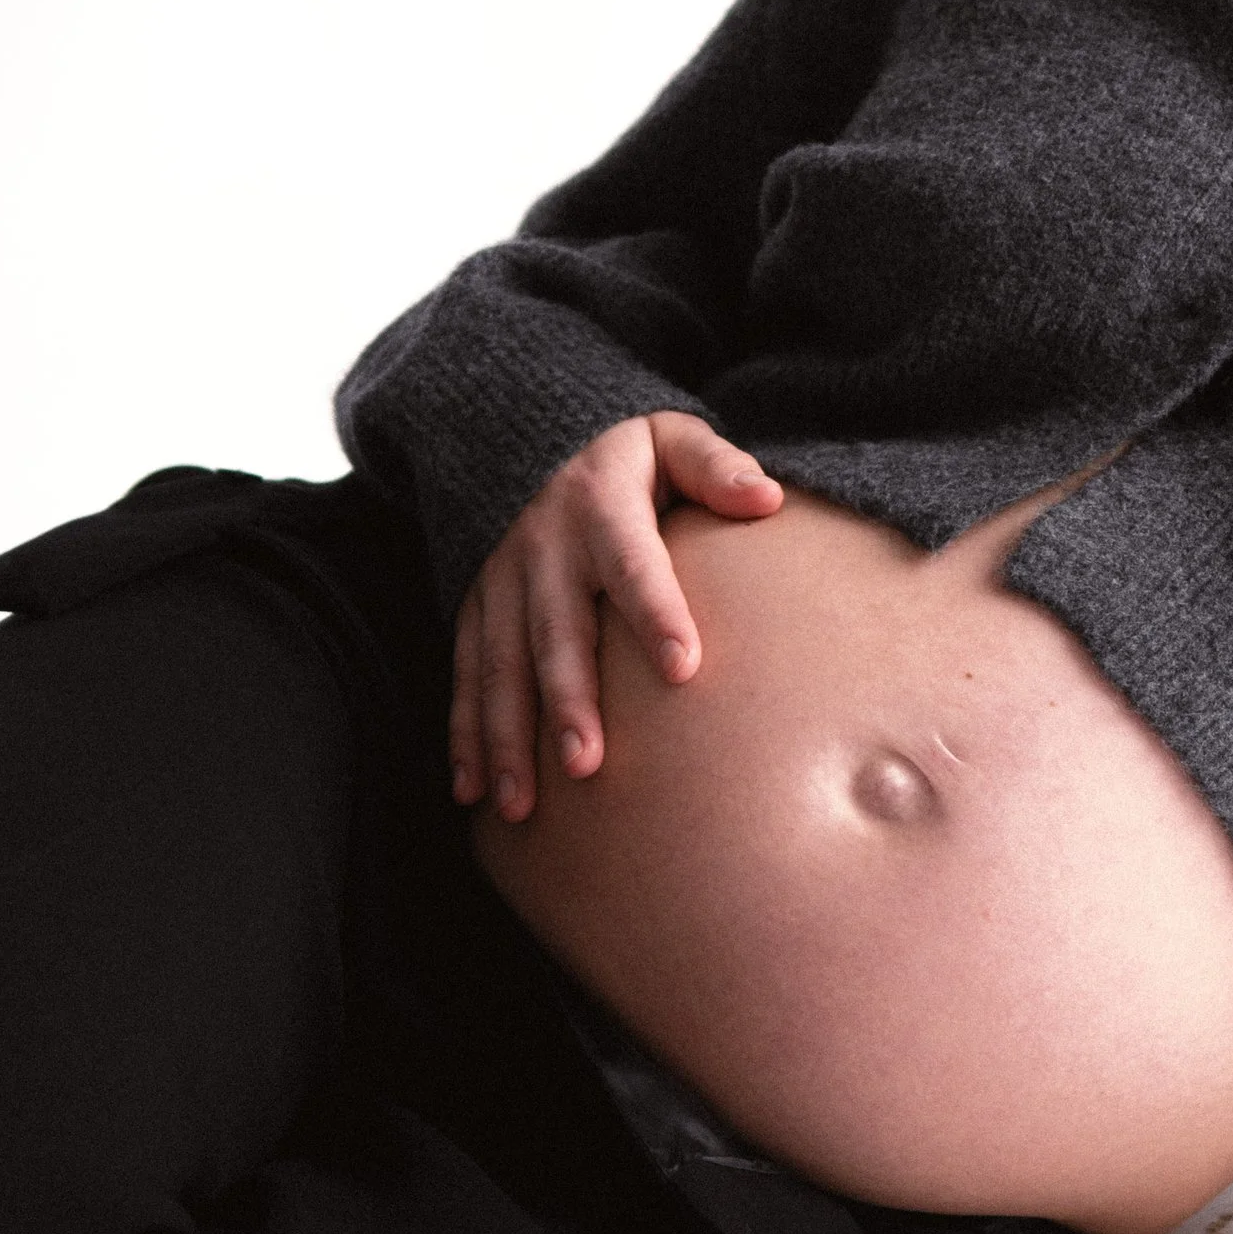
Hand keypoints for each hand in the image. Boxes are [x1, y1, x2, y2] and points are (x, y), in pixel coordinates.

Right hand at [451, 412, 780, 821]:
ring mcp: (502, 581)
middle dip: (567, 701)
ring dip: (506, 736)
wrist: (521, 429)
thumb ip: (715, 466)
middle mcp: (545, 550)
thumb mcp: (670, 436)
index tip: (684, 668)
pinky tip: (471, 791)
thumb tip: (768, 499)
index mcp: (603, 508)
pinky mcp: (475, 605)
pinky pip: (466, 673)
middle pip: (557, 632)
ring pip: (502, 666)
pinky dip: (464, 733)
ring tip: (520, 804)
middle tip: (586, 765)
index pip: (635, 565)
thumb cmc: (624, 450)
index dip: (657, 613)